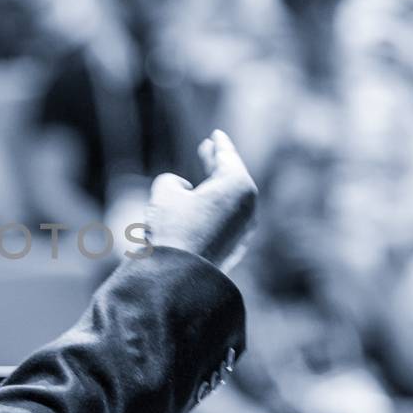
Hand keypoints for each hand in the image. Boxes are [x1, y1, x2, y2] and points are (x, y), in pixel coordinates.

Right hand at [146, 130, 256, 270]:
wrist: (180, 278)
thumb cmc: (172, 229)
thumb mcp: (164, 192)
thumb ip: (172, 181)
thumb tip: (185, 191)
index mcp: (238, 185)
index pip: (227, 156)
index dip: (219, 143)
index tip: (215, 134)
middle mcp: (248, 206)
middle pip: (232, 177)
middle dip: (218, 163)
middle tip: (208, 148)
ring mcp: (245, 229)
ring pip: (229, 201)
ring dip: (215, 188)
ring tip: (201, 179)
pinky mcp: (236, 247)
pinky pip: (226, 220)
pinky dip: (214, 209)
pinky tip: (200, 209)